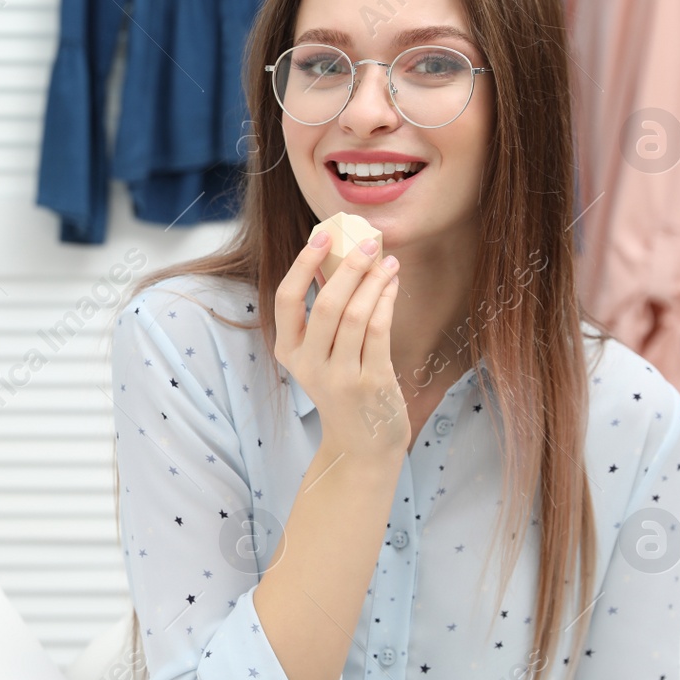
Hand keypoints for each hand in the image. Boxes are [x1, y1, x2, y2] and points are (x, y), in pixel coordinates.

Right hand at [272, 229, 407, 463]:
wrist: (361, 443)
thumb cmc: (343, 388)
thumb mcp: (321, 355)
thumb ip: (323, 314)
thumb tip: (338, 257)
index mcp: (289, 352)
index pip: (286, 300)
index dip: (303, 264)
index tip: (322, 236)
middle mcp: (309, 365)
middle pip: (326, 304)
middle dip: (349, 267)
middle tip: (368, 242)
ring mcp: (340, 376)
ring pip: (356, 315)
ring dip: (375, 281)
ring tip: (389, 262)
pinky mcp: (371, 382)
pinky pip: (379, 331)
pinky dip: (387, 301)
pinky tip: (393, 285)